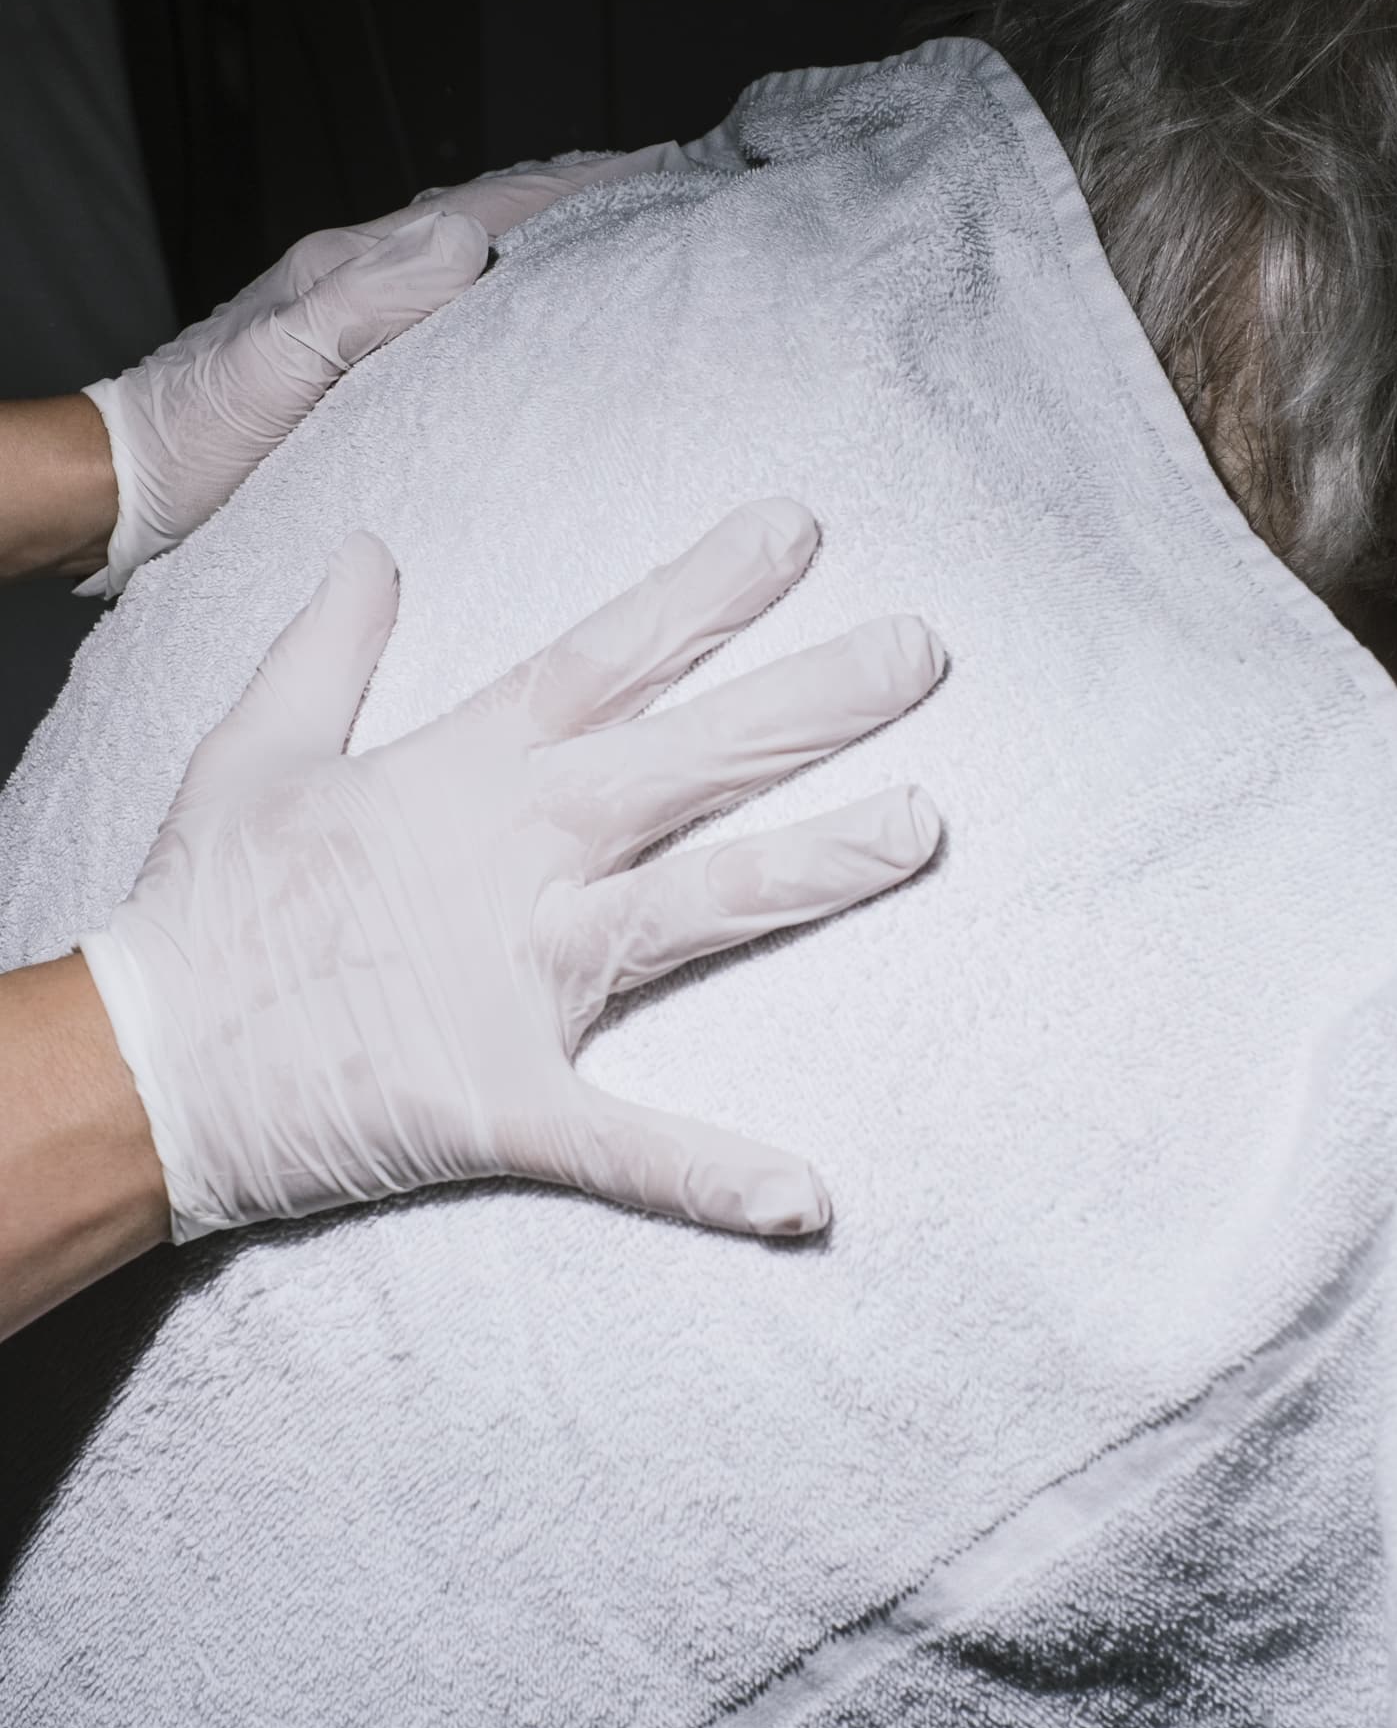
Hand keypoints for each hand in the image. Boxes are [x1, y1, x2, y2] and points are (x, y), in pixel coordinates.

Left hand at [78, 145, 675, 597]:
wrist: (131, 489)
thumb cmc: (198, 434)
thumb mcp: (283, 362)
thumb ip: (370, 299)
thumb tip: (470, 234)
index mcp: (356, 266)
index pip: (489, 205)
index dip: (578, 184)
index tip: (660, 166)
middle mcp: (362, 282)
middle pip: (489, 218)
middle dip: (579, 196)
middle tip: (665, 187)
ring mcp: (360, 323)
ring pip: (474, 263)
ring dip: (549, 242)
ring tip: (621, 238)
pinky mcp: (356, 370)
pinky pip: (454, 317)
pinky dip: (510, 299)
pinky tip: (532, 322)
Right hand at [78, 499, 945, 1244]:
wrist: (140, 1065)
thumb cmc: (202, 907)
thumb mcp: (257, 747)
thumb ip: (330, 644)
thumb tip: (373, 549)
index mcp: (462, 773)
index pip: (607, 658)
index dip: (704, 592)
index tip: (797, 532)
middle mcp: (512, 857)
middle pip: (683, 762)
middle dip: (807, 704)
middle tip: (923, 649)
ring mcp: (515, 976)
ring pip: (691, 912)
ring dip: (810, 872)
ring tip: (924, 828)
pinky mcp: (502, 1097)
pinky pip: (622, 1142)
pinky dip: (709, 1171)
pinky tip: (806, 1196)